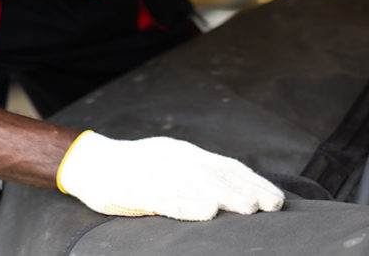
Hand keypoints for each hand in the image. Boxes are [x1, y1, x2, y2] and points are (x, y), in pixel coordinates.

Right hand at [56, 131, 284, 220]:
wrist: (91, 163)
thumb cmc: (138, 168)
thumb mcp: (172, 162)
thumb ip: (200, 173)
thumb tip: (238, 187)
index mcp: (187, 154)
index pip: (227, 167)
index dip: (254, 182)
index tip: (277, 198)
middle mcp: (176, 160)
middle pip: (217, 175)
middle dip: (247, 190)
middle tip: (271, 205)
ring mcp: (156, 173)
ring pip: (196, 185)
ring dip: (224, 196)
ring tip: (247, 208)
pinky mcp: (135, 190)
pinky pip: (164, 197)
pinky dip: (186, 205)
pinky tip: (205, 213)